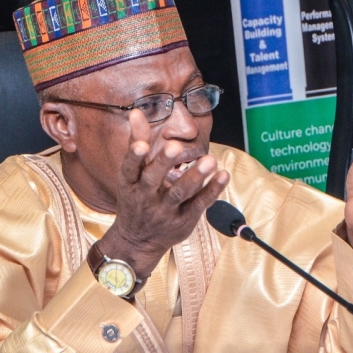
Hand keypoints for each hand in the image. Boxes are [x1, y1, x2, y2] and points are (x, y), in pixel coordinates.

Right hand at [97, 109, 229, 276]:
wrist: (138, 241)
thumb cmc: (135, 198)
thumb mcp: (131, 174)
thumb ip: (137, 142)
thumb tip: (136, 111)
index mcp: (130, 184)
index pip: (129, 169)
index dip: (133, 156)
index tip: (141, 144)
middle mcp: (145, 198)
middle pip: (153, 180)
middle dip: (164, 163)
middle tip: (175, 146)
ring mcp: (165, 211)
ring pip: (180, 193)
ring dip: (195, 176)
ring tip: (209, 160)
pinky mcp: (184, 220)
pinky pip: (199, 204)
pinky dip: (212, 190)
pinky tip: (223, 175)